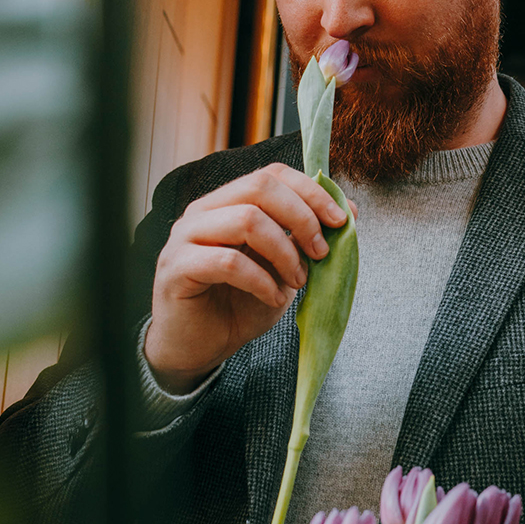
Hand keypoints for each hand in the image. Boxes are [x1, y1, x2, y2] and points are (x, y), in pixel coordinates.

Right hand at [145, 163, 354, 393]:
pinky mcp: (176, 269)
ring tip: (298, 282)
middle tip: (321, 253)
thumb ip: (304, 238)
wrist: (198, 348)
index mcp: (227, 203)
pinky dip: (262, 281)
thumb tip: (348, 209)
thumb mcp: (282, 267)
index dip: (311, 192)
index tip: (340, 221)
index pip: (271, 175)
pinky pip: (228, 262)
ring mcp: (185, 238)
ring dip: (285, 253)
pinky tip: (273, 299)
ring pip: (246, 220)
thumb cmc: (238, 305)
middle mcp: (202, 212)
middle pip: (260, 188)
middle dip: (302, 218)